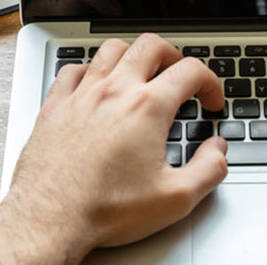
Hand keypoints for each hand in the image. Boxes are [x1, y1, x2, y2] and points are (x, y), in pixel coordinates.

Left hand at [0, 34, 227, 263]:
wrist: (49, 221)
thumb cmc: (105, 210)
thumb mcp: (175, 199)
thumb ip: (208, 170)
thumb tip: (217, 150)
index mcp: (147, 107)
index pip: (190, 71)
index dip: (211, 82)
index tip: (211, 101)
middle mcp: (114, 91)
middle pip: (151, 45)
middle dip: (174, 56)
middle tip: (180, 77)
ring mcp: (81, 95)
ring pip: (111, 49)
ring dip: (133, 55)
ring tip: (142, 72)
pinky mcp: (54, 107)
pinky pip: (72, 69)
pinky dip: (90, 70)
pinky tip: (95, 86)